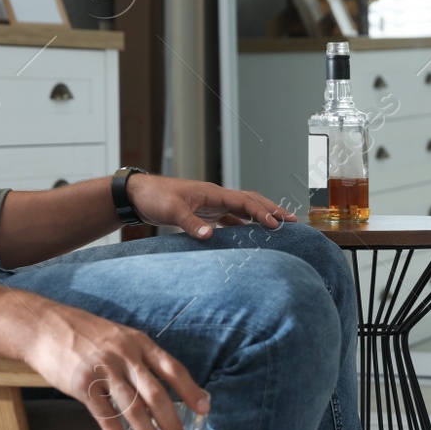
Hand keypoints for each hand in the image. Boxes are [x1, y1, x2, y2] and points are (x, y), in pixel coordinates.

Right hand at [23, 297, 210, 429]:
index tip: (205, 408)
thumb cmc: (83, 333)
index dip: (191, 390)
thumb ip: (139, 357)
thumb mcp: (119, 336)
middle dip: (171, 420)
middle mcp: (125, 356)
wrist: (44, 327)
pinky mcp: (83, 385)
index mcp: (139, 343)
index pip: (172, 368)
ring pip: (133, 408)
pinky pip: (104, 415)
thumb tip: (162, 385)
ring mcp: (104, 370)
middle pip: (156, 393)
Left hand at [127, 174, 297, 239]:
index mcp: (213, 193)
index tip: (278, 225)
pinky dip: (243, 225)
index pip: (245, 201)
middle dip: (272, 210)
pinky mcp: (204, 213)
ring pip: (243, 209)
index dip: (263, 213)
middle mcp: (216, 197)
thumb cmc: (154, 197)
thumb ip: (191, 223)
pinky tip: (250, 235)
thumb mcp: (172, 210)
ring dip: (261, 217)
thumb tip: (211, 236)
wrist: (137, 196)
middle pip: (251, 201)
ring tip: (279, 227)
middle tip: (293, 221)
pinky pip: (230, 219)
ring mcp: (211, 205)